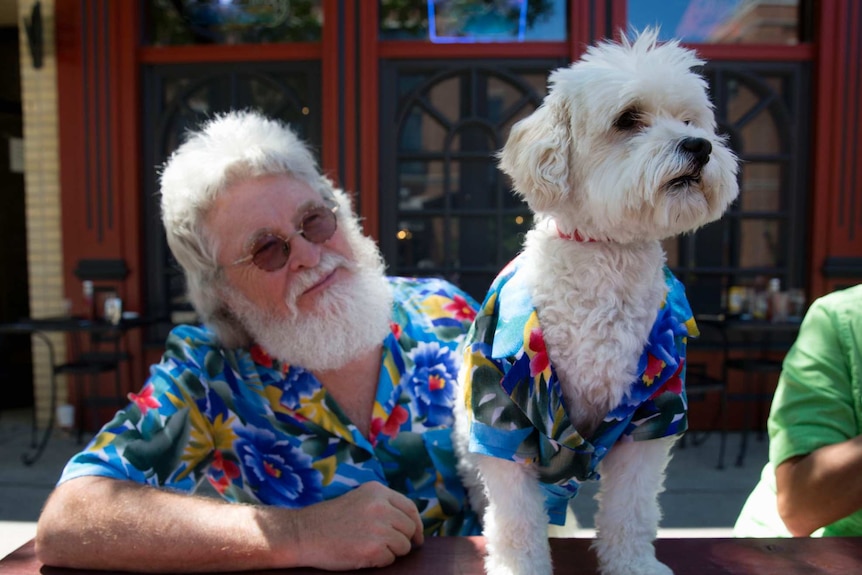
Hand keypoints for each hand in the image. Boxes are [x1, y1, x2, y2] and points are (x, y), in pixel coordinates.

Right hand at [290, 481, 424, 569]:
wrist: (303, 533)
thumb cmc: (330, 519)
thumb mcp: (359, 500)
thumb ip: (383, 505)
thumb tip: (411, 523)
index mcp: (378, 491)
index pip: (410, 508)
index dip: (416, 525)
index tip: (417, 537)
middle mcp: (381, 506)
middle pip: (410, 528)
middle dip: (403, 540)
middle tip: (389, 547)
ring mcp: (378, 528)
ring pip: (403, 546)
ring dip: (391, 552)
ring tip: (369, 548)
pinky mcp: (372, 549)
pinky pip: (390, 559)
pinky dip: (380, 561)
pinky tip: (363, 555)